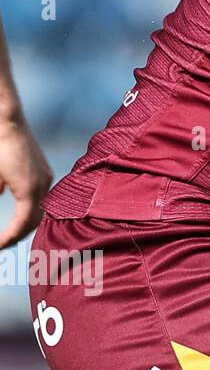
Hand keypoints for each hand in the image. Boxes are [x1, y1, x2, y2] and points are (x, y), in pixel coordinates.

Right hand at [0, 116, 52, 249]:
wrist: (5, 123)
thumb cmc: (0, 142)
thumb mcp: (1, 170)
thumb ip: (3, 184)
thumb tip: (0, 192)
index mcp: (39, 178)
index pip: (35, 211)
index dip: (20, 228)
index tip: (6, 240)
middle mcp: (44, 182)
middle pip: (35, 219)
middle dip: (18, 236)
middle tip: (3, 246)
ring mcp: (40, 183)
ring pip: (31, 221)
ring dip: (15, 236)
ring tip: (1, 245)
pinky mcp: (31, 185)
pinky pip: (24, 217)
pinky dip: (13, 231)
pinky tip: (1, 241)